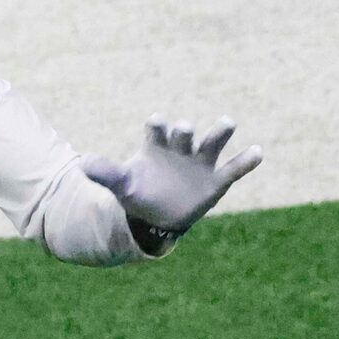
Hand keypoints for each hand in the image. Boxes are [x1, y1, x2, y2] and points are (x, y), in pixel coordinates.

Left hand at [82, 116, 262, 238]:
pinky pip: (233, 169)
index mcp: (157, 146)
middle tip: (184, 129)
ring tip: (227, 123)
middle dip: (184, 131)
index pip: (157, 129)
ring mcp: (200, 163)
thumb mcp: (122, 185)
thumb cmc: (139, 193)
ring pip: (213, 143)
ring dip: (220, 133)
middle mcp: (181, 149)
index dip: (158, 126)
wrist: (159, 215)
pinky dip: (246, 161)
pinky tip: (258, 152)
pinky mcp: (216, 180)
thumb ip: (105, 174)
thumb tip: (80, 165)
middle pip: (185, 133)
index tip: (157, 123)